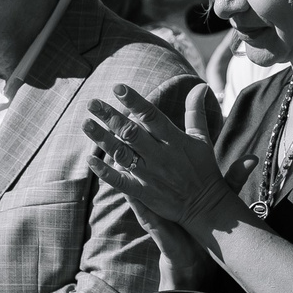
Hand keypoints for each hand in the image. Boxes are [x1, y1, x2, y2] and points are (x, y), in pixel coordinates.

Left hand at [84, 86, 237, 228]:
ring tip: (86, 123)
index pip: (151, 116)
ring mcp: (150, 175)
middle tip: (92, 103)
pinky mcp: (144, 193)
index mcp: (174, 140)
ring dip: (102, 139)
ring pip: (122, 153)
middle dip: (110, 116)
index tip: (117, 87)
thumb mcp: (202, 138)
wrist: (206, 206)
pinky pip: (120, 182)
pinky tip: (90, 160)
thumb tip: (199, 86)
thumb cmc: (204, 168)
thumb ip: (195, 111)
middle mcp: (160, 155)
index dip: (134, 101)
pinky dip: (105, 172)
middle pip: (131, 133)